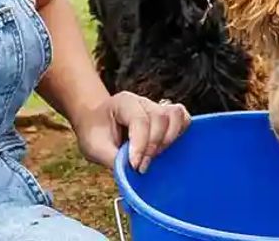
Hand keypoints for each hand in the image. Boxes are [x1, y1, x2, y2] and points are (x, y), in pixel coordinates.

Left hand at [74, 91, 190, 172]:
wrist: (96, 123)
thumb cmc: (95, 133)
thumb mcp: (95, 147)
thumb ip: (113, 159)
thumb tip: (132, 177)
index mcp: (123, 102)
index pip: (139, 119)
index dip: (140, 144)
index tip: (135, 166)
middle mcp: (143, 102)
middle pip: (160, 117)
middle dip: (153, 146)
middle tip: (141, 166)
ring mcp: (157, 108)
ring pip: (176, 116)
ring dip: (169, 140)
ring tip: (154, 157)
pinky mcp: (168, 119)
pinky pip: (184, 120)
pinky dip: (180, 135)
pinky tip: (167, 150)